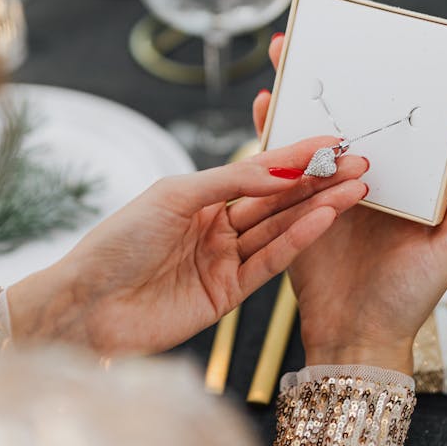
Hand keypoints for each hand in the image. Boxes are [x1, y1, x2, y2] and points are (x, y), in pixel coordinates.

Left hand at [6, 138, 368, 354]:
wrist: (86, 305)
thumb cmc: (117, 241)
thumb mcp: (172, 196)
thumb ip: (229, 182)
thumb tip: (281, 170)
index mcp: (199, 196)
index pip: (259, 171)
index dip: (297, 156)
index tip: (335, 140)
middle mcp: (216, 226)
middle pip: (278, 199)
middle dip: (319, 180)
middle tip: (360, 164)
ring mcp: (223, 260)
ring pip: (280, 228)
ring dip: (318, 208)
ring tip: (356, 189)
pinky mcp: (228, 295)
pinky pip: (270, 262)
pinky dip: (297, 241)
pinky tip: (323, 219)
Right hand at [253, 37, 446, 373]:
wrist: (357, 337)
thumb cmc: (411, 294)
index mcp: (397, 178)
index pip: (385, 121)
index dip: (374, 83)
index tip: (363, 50)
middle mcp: (357, 177)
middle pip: (338, 117)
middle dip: (319, 78)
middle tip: (301, 41)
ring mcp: (321, 190)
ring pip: (303, 133)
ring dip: (289, 97)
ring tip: (279, 64)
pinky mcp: (288, 208)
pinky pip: (277, 167)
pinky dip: (267, 135)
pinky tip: (262, 108)